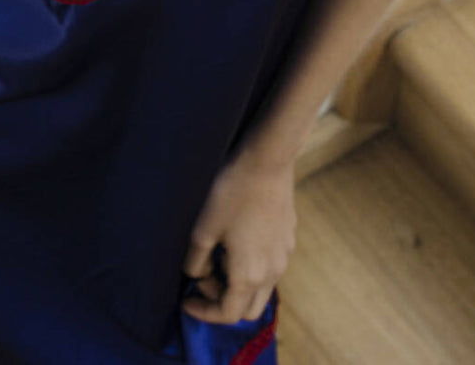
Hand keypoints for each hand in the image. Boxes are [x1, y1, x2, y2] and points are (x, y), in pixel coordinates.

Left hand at [181, 148, 296, 324]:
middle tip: (204, 277)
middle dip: (223, 302)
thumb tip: (197, 274)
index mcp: (249, 275)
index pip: (227, 314)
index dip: (203, 313)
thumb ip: (195, 261)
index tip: (186, 300)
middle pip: (248, 310)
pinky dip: (252, 269)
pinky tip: (238, 241)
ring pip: (262, 289)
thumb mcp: (203, 228)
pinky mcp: (288, 238)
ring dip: (238, 286)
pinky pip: (270, 268)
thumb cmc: (232, 193)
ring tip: (218, 257)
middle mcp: (272, 272)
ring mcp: (284, 256)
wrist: (268, 160)